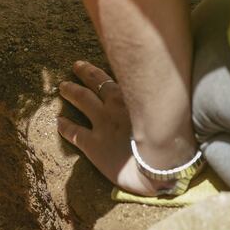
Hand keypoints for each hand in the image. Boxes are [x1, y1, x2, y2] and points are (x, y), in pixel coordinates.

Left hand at [57, 61, 172, 195]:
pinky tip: (58, 122)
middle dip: (85, 73)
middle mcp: (115, 106)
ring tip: (63, 86)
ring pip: (82, 100)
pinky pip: (74, 132)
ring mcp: (102, 124)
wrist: (159, 168)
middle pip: (96, 82)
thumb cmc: (172, 143)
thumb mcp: (172, 114)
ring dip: (71, 91)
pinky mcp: (93, 145)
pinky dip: (64, 126)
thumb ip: (161, 102)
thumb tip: (168, 94)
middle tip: (76, 66)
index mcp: (134, 97)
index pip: (117, 76)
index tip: (102, 61)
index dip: (107, 68)